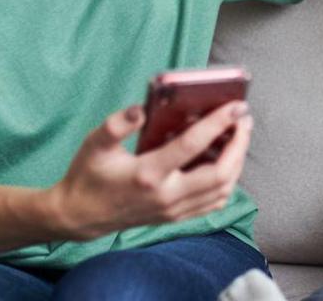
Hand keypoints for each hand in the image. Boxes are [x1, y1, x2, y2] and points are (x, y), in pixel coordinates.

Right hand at [45, 101, 252, 240]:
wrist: (79, 216)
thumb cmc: (88, 175)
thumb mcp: (94, 143)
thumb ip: (117, 124)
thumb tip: (141, 109)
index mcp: (148, 174)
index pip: (192, 146)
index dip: (218, 124)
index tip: (235, 106)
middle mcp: (166, 196)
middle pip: (220, 173)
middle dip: (239, 144)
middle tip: (244, 119)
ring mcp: (173, 210)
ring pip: (223, 190)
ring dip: (237, 162)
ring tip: (238, 135)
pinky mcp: (175, 217)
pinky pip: (214, 202)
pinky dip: (228, 181)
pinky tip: (226, 160)